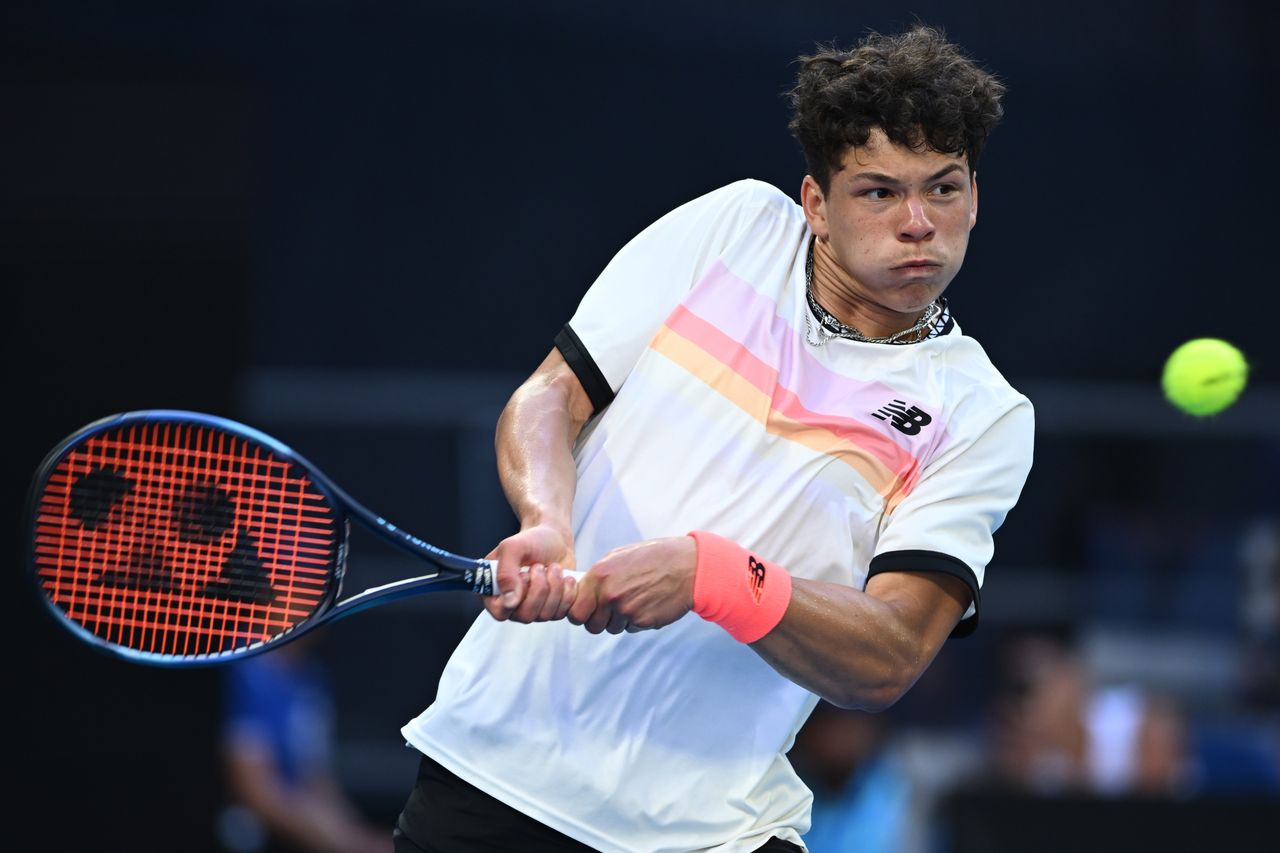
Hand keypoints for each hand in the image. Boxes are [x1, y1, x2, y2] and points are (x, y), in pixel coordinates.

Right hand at [483, 523, 577, 622]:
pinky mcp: (553, 609)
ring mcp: (534, 609)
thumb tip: (510, 602)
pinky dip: (567, 593)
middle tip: (539, 566)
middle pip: (525, 616)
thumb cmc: (530, 541)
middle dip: (538, 588)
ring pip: (545, 615)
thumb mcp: (512, 548)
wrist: (554, 539)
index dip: (513, 600)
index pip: (499, 613)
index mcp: (495, 591)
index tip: (523, 576)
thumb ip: (505, 573)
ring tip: (552, 568)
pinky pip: (561, 613)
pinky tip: (565, 578)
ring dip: (554, 587)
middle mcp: (513, 605)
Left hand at [568, 536, 695, 633]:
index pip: (574, 610)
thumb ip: (597, 576)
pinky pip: (630, 628)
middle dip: (598, 621)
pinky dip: (636, 621)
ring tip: (634, 600)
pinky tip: (647, 604)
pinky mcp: (641, 621)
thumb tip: (581, 591)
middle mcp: (609, 594)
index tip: (587, 610)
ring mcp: (626, 610)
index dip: (580, 612)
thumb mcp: (618, 556)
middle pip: (590, 625)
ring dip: (619, 620)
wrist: (686, 566)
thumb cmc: (653, 557)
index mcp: (599, 576)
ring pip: (611, 628)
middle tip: (610, 611)